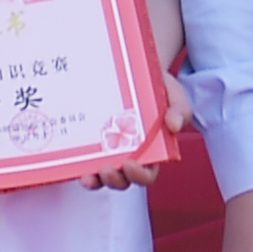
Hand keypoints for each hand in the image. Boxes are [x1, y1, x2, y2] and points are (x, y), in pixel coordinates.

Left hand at [85, 75, 193, 191]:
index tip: (131, 165)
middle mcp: (129, 155)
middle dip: (114, 180)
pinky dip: (79, 162)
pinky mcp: (92, 140)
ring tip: (87, 175)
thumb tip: (173, 125)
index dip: (139, 175)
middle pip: (122, 180)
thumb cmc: (159, 89)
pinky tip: (73, 159)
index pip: (147, 174)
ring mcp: (109, 150)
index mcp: (152, 152)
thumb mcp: (175, 96)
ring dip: (94, 179)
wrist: (137, 71)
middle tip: (107, 170)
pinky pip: (84, 157)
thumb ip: (180, 110)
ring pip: (101, 175)